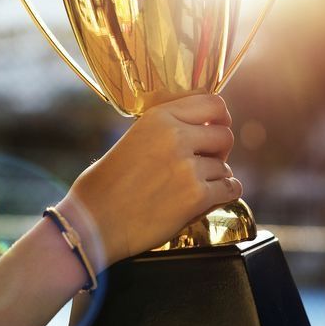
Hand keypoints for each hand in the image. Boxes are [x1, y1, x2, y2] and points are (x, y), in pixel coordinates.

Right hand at [57, 94, 241, 265]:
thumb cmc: (104, 187)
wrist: (94, 222)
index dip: (220, 118)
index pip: (212, 103)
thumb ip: (165, 130)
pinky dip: (223, 195)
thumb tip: (198, 130)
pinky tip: (208, 199)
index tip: (216, 128)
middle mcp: (176, 136)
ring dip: (216, 178)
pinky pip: (230, 189)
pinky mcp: (196, 196)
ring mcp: (188, 167)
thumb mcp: (132, 139)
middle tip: (206, 164)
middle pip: (224, 135)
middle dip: (219, 151)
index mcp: (158, 117)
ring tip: (194, 188)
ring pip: (225, 167)